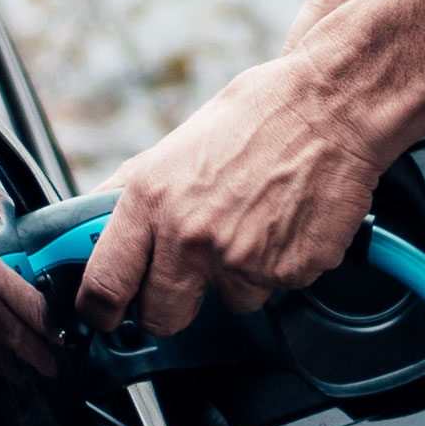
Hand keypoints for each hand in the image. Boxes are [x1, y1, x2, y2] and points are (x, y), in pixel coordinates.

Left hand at [85, 46, 399, 346]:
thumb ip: (133, 194)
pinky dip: (282, 264)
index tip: (107, 315)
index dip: (101, 311)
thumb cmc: (257, 116)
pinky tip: (286, 222)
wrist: (330, 107)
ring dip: (240, 276)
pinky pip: (277, 288)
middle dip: (171, 306)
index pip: (104, 286)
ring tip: (257, 222)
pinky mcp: (288, 272)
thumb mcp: (174, 148)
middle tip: (189, 277)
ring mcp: (241, 260)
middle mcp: (190, 237)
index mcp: (151, 201)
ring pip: (230, 302)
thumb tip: (94, 224)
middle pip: (162, 317)